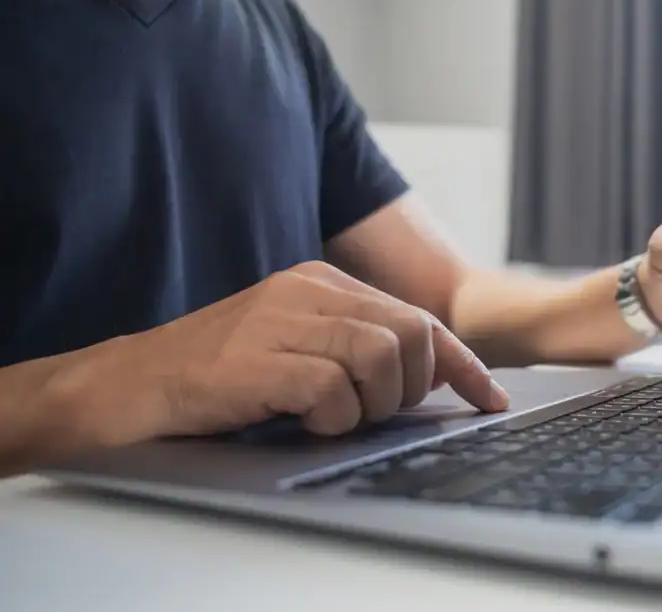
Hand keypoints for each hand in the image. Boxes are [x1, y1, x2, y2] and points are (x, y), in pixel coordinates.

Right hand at [100, 261, 509, 439]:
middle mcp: (308, 290)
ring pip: (382, 356)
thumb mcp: (297, 343)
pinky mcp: (258, 360)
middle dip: (412, 387)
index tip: (488, 398)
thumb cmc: (222, 373)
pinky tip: (303, 420)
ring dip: (373, 404)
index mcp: (322, 282)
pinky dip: (333, 420)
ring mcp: (281, 321)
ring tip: (335, 416)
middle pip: (411, 333)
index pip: (417, 317)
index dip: (461, 363)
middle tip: (376, 411)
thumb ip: (355, 344)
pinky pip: (333, 392)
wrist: (133, 383)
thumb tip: (429, 371)